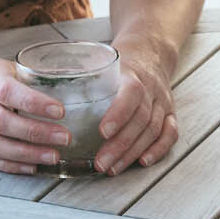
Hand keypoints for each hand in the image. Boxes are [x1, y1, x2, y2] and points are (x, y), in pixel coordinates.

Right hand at [0, 47, 72, 172]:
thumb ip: (24, 79)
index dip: (34, 102)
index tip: (60, 110)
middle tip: (64, 137)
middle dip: (37, 133)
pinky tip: (32, 166)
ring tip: (53, 156)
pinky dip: (11, 165)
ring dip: (26, 154)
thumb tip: (65, 89)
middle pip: (2, 122)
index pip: (8, 91)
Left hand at [94, 41, 178, 173]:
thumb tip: (49, 89)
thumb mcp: (104, 60)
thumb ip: (82, 75)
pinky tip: (143, 162)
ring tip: (113, 169)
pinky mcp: (171, 112)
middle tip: (100, 163)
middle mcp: (152, 88)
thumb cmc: (122, 60)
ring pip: (153, 130)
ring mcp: (163, 101)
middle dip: (120, 145)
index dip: (119, 114)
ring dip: (132, 152)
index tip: (102, 132)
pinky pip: (170, 133)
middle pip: (141, 119)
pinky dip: (159, 150)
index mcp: (134, 73)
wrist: (152, 49)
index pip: (132, 94)